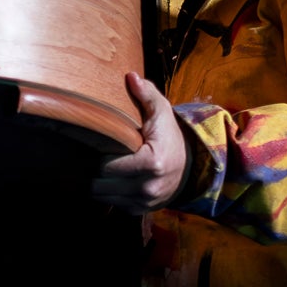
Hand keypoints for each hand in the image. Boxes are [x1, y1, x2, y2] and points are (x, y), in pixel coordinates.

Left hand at [92, 71, 189, 210]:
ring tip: (104, 168)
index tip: (102, 147)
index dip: (99, 157)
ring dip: (101, 184)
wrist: (191, 166)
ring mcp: (145, 202)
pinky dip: (111, 193)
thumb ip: (146, 95)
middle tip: (98, 157)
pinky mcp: (141, 210)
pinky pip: (114, 204)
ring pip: (103, 197)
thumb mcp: (161, 113)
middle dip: (95, 172)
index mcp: (151, 163)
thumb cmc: (170, 137)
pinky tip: (115, 180)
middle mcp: (148, 187)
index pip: (105, 167)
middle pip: (100, 185)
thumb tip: (130, 76)